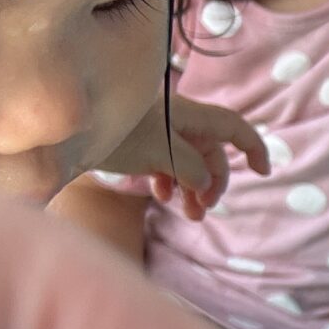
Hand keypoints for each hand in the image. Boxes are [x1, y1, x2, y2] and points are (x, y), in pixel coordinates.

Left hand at [98, 95, 269, 220]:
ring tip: (188, 213)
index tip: (262, 172)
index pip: (233, 127)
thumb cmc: (116, 134)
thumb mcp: (159, 152)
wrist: (65, 130)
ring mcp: (157, 131)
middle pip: (210, 151)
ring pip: (188, 160)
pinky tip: (160, 195)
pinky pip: (167, 162)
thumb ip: (191, 168)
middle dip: (213, 181)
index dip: (253, 147)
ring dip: (193, 187)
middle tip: (203, 209)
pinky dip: (170, 180)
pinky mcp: (139, 143)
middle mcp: (176, 120)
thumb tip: (204, 181)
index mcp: (188, 115)